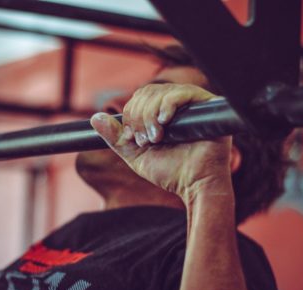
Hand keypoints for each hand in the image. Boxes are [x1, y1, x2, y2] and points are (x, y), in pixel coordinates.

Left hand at [90, 83, 231, 204]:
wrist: (195, 185)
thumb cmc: (170, 171)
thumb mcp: (136, 155)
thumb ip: (117, 138)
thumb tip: (95, 118)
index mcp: (160, 115)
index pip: (139, 98)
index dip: (131, 114)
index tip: (134, 138)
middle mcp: (176, 107)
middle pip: (148, 92)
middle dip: (139, 115)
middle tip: (145, 140)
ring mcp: (191, 105)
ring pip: (161, 92)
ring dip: (150, 114)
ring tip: (156, 137)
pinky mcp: (207, 106)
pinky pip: (183, 92)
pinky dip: (168, 105)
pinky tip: (164, 121)